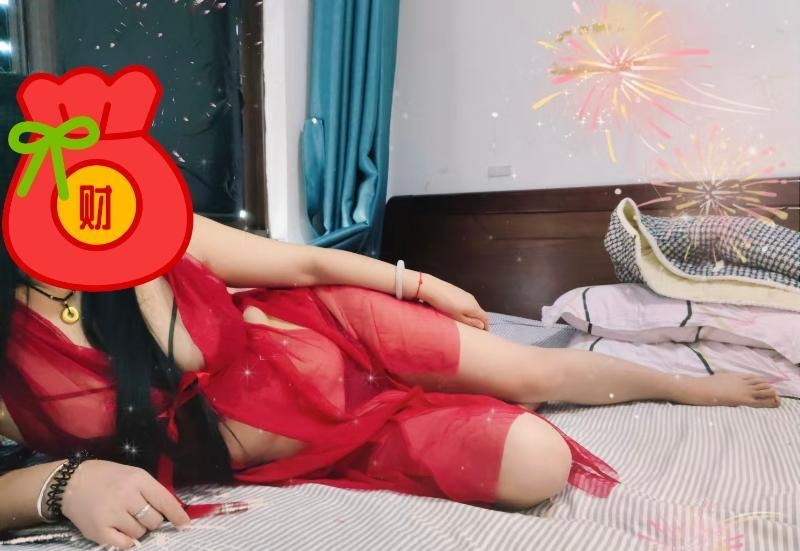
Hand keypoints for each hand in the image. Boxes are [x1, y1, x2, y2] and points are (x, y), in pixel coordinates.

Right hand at [60, 460, 189, 548]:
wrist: (71, 483)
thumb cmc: (107, 478)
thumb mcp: (132, 475)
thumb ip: (150, 492)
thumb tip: (171, 512)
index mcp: (138, 479)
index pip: (164, 501)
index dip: (177, 515)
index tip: (185, 525)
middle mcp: (126, 496)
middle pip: (154, 520)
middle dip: (152, 521)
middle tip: (139, 514)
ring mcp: (112, 514)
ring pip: (140, 533)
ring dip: (137, 530)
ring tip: (124, 518)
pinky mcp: (99, 531)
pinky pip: (124, 544)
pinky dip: (126, 541)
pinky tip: (119, 530)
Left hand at [418, 275, 489, 330]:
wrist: (433, 288)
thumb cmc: (445, 305)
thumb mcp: (458, 317)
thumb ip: (471, 322)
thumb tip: (482, 325)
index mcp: (474, 307)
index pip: (485, 318)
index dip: (486, 326)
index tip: (485, 332)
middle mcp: (473, 300)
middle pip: (480, 312)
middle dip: (480, 320)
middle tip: (476, 329)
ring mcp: (466, 295)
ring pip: (474, 307)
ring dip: (474, 315)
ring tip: (468, 322)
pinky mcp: (460, 292)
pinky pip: (468, 302)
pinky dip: (468, 309)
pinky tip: (460, 312)